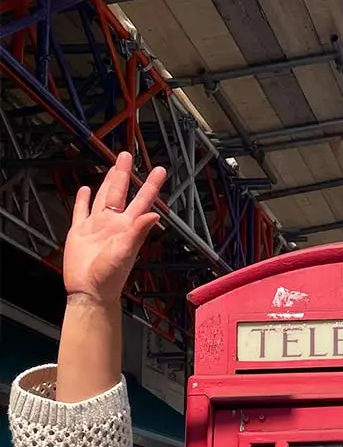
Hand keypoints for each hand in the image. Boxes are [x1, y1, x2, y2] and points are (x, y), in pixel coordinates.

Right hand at [63, 152, 166, 303]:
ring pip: (102, 197)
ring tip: (113, 166)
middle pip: (119, 191)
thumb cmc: (110, 277)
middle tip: (127, 155)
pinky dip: (83, 199)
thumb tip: (155, 216)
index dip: (150, 185)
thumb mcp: (126, 252)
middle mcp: (113, 223)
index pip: (142, 200)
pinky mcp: (80, 232)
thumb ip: (138, 232)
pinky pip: (81, 211)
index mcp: (127, 227)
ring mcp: (96, 226)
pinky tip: (85, 189)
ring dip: (108, 181)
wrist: (89, 291)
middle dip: (124, 173)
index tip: (159, 170)